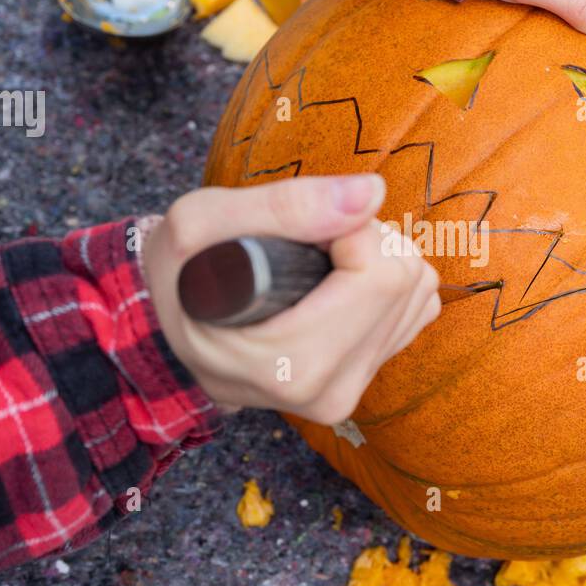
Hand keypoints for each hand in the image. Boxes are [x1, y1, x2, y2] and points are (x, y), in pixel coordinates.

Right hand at [143, 176, 439, 424]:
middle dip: (365, 240)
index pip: (381, 272)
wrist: (166, 334)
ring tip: (315, 267)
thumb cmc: (178, 279)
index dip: (346, 228)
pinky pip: (416, 307)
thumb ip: (286, 205)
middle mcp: (330, 391)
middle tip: (307, 245)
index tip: (300, 232)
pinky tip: (334, 285)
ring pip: (419, 290)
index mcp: (292, 364)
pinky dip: (383, 282)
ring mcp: (351, 393)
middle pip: (407, 278)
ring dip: (376, 259)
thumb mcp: (201, 224)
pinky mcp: (367, 380)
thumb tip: (371, 192)